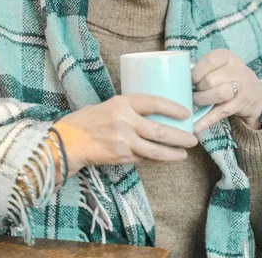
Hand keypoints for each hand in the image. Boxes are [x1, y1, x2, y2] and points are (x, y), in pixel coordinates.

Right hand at [54, 95, 197, 177]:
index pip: (154, 102)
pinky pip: (143, 158)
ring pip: (154, 150)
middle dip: (180, 136)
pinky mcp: (120, 157)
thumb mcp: (111, 105)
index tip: (186, 113)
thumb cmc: (89, 120)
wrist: (68, 140)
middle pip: (159, 131)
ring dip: (172, 153)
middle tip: (193, 138)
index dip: (172, 107)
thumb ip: (131, 109)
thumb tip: (156, 113)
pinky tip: (164, 158)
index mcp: (122, 103)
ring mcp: (123, 141)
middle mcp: (124, 121)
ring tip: (184, 153)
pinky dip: (155, 159)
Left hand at [191, 49, 261, 133]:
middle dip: (198, 89)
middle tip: (193, 92)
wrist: (255, 94)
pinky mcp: (241, 104)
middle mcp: (237, 69)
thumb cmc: (229, 77)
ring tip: (196, 102)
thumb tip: (180, 77)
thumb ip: (203, 69)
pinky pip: (220, 112)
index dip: (196, 72)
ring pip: (217, 94)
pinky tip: (195, 127)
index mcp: (227, 57)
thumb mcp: (220, 66)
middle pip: (210, 80)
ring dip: (202, 100)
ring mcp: (241, 87)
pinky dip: (206, 121)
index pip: (209, 61)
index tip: (189, 80)